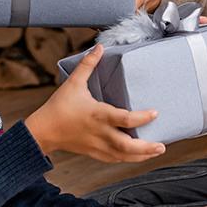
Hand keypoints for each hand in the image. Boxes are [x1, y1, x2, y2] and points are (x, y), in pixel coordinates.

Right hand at [25, 44, 165, 162]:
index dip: (142, 117)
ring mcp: (97, 145)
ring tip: (157, 150)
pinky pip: (114, 159)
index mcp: (98, 114)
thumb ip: (88, 64)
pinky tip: (138, 156)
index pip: (125, 119)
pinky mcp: (94, 152)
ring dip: (141, 156)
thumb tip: (99, 47)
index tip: (155, 113)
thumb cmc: (58, 106)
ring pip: (123, 156)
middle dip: (147, 147)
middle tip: (162, 145)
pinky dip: (128, 159)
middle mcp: (100, 133)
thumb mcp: (73, 82)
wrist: (43, 130)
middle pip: (127, 145)